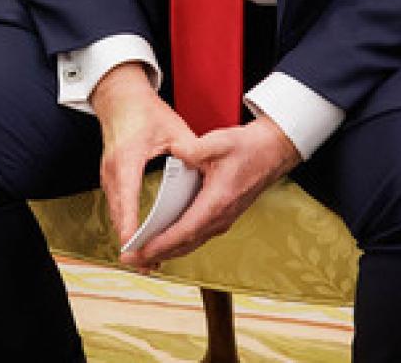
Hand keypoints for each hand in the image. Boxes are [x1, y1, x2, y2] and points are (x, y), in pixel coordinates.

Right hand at [90, 63, 192, 252]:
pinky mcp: (110, 175)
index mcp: (127, 159)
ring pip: (116, 211)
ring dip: (128, 236)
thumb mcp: (171, 127)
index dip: (132, 224)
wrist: (118, 97)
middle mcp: (112, 170)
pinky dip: (126, 223)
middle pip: (119, 212)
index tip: (137, 245)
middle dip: (130, 240)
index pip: (128, 197)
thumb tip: (200, 163)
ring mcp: (108, 173)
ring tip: (144, 260)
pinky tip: (137, 237)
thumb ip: (188, 147)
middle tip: (144, 265)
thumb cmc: (144, 110)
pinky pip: (118, 205)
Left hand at [126, 115, 299, 268]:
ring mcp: (222, 220)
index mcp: (217, 202)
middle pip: (184, 244)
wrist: (272, 152)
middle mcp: (220, 217)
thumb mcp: (218, 142)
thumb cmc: (246, 147)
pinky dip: (175, 243)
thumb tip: (175, 152)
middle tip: (128, 259)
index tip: (139, 251)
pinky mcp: (220, 217)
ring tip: (138, 256)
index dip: (160, 243)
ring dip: (164, 251)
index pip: (184, 230)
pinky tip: (158, 243)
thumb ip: (193, 148)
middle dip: (155, 253)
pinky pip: (195, 236)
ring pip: (190, 243)